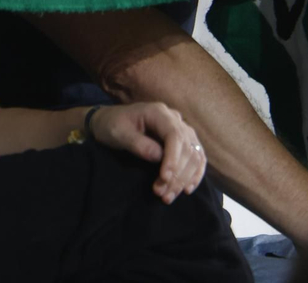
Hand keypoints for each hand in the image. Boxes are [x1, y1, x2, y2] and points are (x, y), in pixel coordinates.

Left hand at [89, 102, 206, 203]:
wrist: (111, 122)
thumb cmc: (113, 125)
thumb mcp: (119, 133)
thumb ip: (138, 143)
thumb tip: (159, 157)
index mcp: (158, 112)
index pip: (175, 135)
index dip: (173, 158)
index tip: (164, 178)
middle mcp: (174, 119)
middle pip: (186, 147)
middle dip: (177, 174)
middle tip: (162, 194)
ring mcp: (181, 129)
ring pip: (193, 154)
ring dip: (184, 178)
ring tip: (168, 196)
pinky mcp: (183, 141)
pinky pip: (197, 156)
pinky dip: (195, 173)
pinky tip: (187, 188)